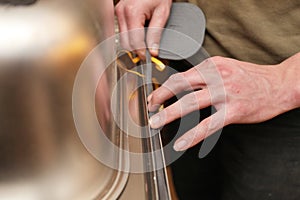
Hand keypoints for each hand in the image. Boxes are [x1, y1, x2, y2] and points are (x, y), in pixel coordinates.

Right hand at [115, 0, 171, 58]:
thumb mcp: (162, 13)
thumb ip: (156, 33)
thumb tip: (153, 51)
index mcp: (132, 13)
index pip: (134, 42)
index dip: (142, 53)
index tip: (149, 59)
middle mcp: (122, 13)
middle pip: (126, 42)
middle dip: (136, 51)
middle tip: (148, 55)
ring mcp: (118, 13)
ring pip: (122, 39)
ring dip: (133, 45)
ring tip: (145, 46)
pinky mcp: (118, 13)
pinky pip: (122, 31)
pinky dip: (130, 37)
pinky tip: (139, 37)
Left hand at [148, 54, 299, 150]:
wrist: (280, 84)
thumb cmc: (251, 77)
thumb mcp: (226, 67)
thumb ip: (205, 75)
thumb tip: (182, 86)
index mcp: (212, 65)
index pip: (181, 75)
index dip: (164, 87)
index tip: (154, 97)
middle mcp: (216, 76)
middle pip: (180, 85)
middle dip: (160, 97)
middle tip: (148, 107)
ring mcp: (225, 93)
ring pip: (190, 103)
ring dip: (169, 114)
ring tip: (155, 123)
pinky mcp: (234, 111)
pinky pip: (208, 125)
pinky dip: (192, 135)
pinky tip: (181, 142)